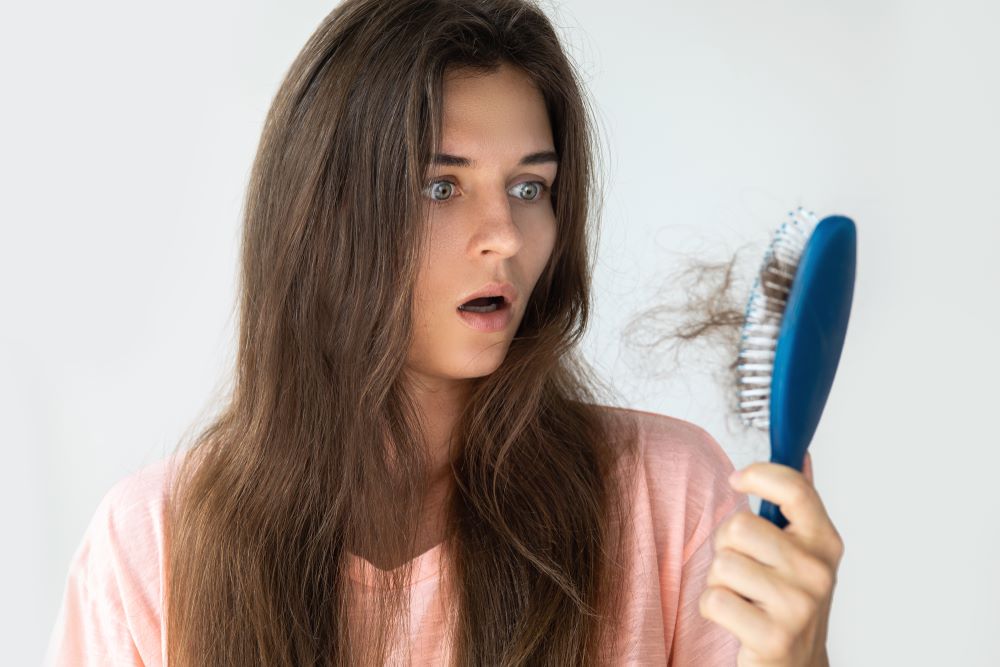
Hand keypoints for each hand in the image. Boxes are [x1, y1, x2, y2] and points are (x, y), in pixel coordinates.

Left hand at [698, 452, 843, 666]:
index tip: (738, 480)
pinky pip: (713, 600)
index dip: (759, 474)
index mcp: (825, 543)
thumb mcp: (802, 553)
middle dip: (726, 546)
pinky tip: (736, 618)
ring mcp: (798, 606)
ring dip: (719, 582)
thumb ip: (798, 507)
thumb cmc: (789, 603)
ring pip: (722, 564)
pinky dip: (712, 609)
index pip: (794, 488)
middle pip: (739, 527)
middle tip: (743, 569)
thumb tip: (804, 456)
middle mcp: (817, 572)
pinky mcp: (774, 637)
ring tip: (742, 596)